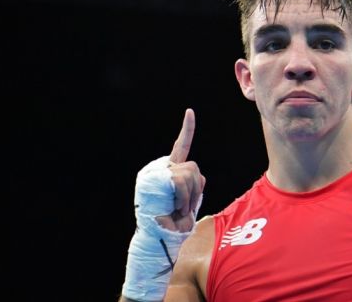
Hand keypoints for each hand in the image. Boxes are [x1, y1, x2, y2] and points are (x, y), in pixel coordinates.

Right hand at [155, 109, 205, 231]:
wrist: (159, 239)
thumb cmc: (174, 224)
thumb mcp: (188, 201)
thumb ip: (193, 185)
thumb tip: (197, 179)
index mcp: (168, 172)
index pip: (180, 147)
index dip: (187, 130)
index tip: (190, 112)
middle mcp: (160, 169)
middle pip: (193, 167)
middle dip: (196, 189)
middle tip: (184, 207)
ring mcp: (155, 173)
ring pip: (189, 173)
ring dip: (190, 196)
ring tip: (178, 209)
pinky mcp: (154, 179)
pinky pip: (180, 181)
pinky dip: (183, 197)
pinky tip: (175, 207)